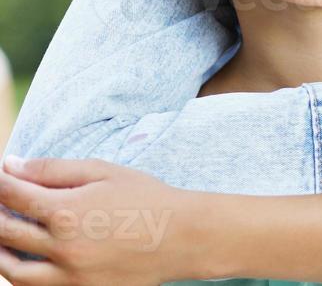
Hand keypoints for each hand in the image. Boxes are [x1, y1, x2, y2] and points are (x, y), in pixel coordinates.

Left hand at [0, 155, 196, 285]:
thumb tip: (12, 166)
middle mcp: (62, 246)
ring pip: (13, 271)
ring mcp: (70, 275)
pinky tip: (25, 263)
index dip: (0, 184)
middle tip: (0, 206)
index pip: (13, 196)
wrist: (184, 237)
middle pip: (5, 233)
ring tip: (2, 240)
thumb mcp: (104, 172)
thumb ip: (54, 169)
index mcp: (67, 210)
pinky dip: (22, 278)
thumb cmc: (147, 197)